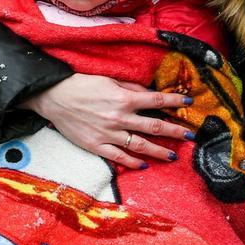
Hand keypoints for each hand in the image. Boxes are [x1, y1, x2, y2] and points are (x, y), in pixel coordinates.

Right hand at [20, 73, 192, 169]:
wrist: (54, 97)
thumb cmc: (82, 85)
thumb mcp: (109, 79)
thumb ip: (131, 88)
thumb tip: (149, 93)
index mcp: (124, 98)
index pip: (156, 101)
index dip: (174, 103)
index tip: (189, 103)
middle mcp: (119, 118)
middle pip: (154, 127)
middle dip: (174, 131)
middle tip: (190, 136)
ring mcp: (108, 134)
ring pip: (139, 145)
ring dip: (158, 151)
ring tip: (172, 155)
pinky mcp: (96, 145)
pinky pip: (118, 157)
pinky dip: (132, 162)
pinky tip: (144, 165)